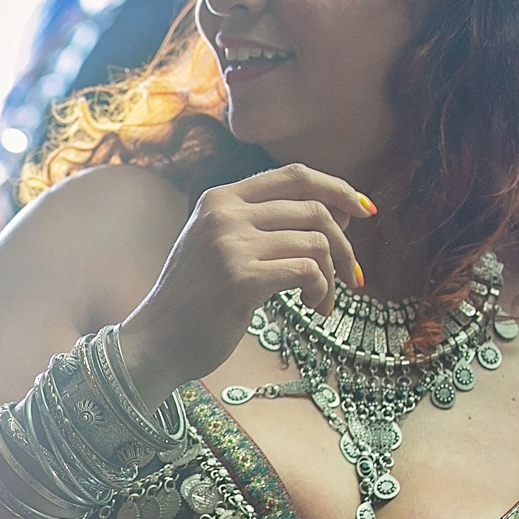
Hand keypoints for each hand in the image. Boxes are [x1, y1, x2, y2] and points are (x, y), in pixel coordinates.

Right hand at [118, 163, 373, 394]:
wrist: (154, 343)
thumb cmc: (193, 301)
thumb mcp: (218, 246)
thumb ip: (261, 224)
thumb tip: (337, 216)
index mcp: (220, 198)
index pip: (295, 175)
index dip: (338, 188)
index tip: (364, 212)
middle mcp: (224, 214)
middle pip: (314, 209)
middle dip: (345, 245)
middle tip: (353, 276)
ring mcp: (230, 245)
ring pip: (317, 242)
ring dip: (333, 275)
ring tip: (322, 301)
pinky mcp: (240, 279)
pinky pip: (308, 272)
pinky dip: (321, 291)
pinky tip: (313, 308)